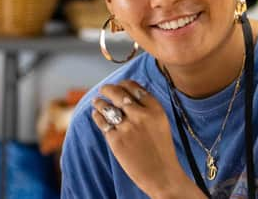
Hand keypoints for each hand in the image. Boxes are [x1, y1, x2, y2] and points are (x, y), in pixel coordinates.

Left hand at [92, 80, 205, 198]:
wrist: (161, 173)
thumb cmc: (161, 148)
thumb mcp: (161, 122)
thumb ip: (148, 108)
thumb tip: (130, 94)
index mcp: (155, 109)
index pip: (134, 88)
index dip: (124, 84)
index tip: (119, 85)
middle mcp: (141, 115)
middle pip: (119, 93)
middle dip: (109, 89)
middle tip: (104, 89)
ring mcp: (128, 127)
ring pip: (107, 106)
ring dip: (100, 102)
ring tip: (97, 101)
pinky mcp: (116, 139)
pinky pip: (102, 122)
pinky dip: (97, 116)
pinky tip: (96, 114)